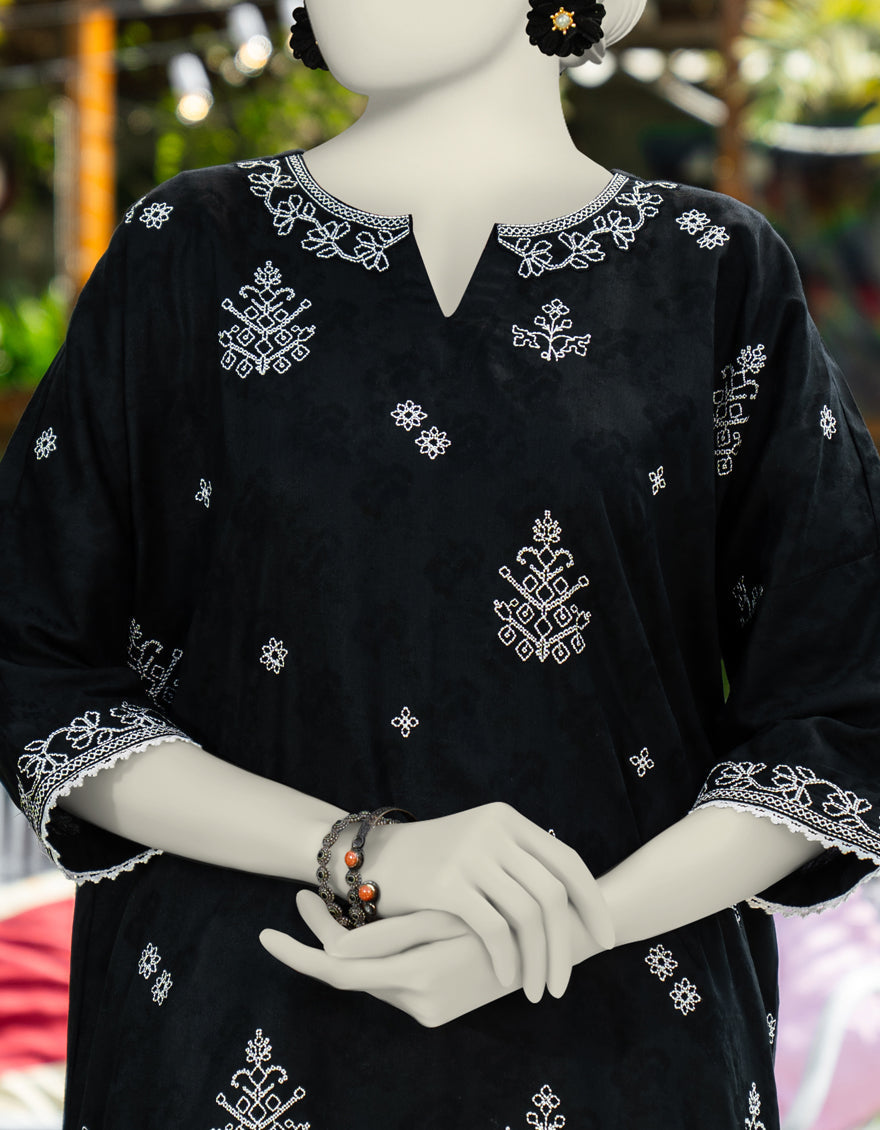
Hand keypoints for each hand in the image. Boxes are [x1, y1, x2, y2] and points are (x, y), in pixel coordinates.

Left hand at [259, 889, 516, 1026]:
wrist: (556, 943)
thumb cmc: (504, 917)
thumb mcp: (445, 918)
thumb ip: (390, 937)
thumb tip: (335, 948)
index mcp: (417, 978)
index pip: (339, 971)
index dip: (299, 952)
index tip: (266, 932)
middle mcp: (418, 1002)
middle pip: (349, 973)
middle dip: (321, 938)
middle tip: (300, 896)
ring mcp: (428, 1007)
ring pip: (369, 976)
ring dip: (348, 945)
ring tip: (326, 901)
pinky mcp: (437, 1005)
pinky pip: (391, 980)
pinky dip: (375, 955)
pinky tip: (371, 922)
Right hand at [357, 802, 614, 1002]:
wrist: (373, 858)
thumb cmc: (434, 862)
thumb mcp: (482, 845)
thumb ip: (520, 862)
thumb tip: (574, 907)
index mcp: (509, 819)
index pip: (567, 862)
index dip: (591, 903)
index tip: (604, 939)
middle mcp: (494, 831)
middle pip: (552, 894)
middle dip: (566, 944)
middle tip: (564, 983)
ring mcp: (471, 855)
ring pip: (527, 916)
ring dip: (539, 961)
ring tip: (538, 991)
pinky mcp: (446, 883)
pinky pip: (492, 928)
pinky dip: (506, 959)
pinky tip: (506, 978)